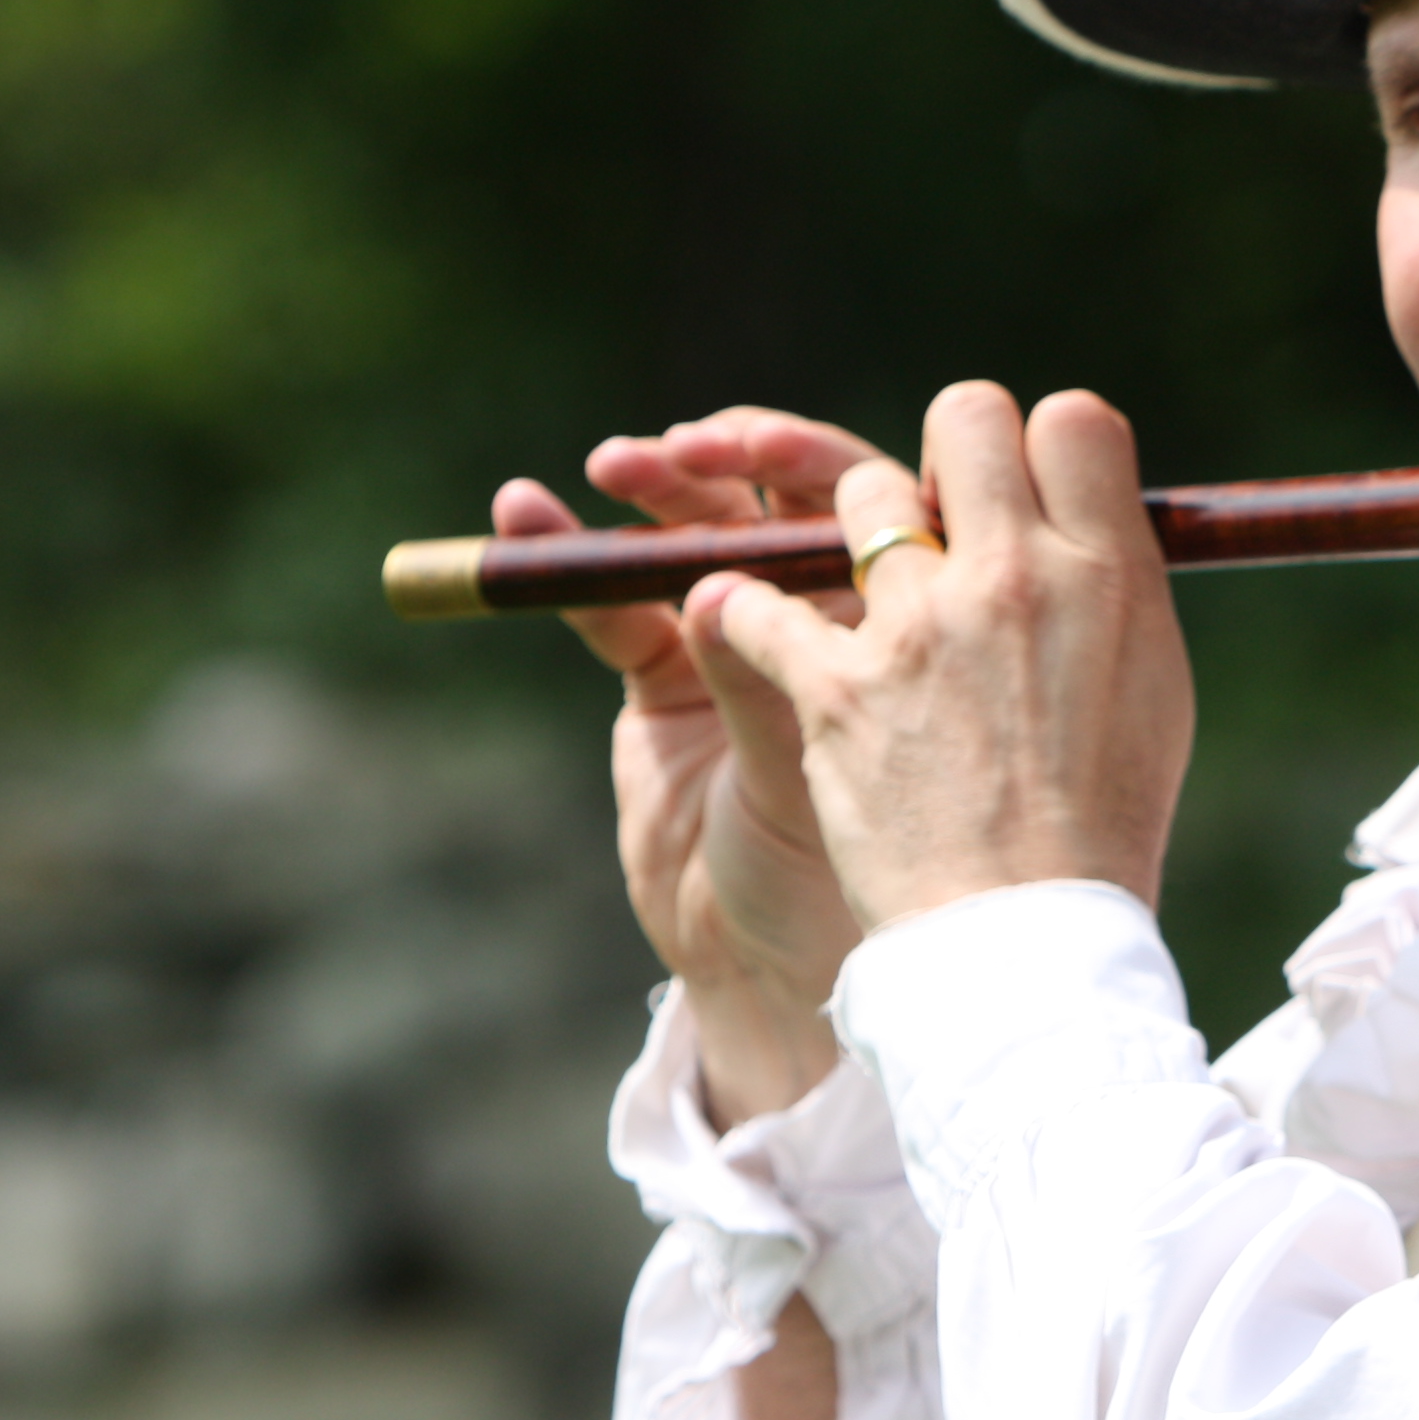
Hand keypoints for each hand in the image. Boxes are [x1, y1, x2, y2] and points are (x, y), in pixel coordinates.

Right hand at [495, 407, 885, 1126]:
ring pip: (692, 543)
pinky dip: (571, 562)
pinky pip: (615, 605)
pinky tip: (525, 514)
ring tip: (610, 468)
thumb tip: (713, 595)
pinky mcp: (664, 679)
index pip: (858, 504)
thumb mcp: (812, 771)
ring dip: (651, 496)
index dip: (807, 464)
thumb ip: (765, 682)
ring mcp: (739, 642)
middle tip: (677, 448)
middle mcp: (822, 616)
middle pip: (769, 503)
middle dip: (720, 463)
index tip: (756, 449)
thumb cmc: (839, 875)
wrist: (780, 971)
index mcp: (893, 617)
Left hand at [709, 383, 1195, 934]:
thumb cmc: (1104, 824)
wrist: (1032, 939)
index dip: (1042, 445)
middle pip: (964, 415)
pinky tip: (748, 627)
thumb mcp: (1153, 688)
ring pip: (857, 491)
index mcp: (1108, 574)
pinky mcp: (833, 687)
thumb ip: (1111, 589)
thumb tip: (1083, 527)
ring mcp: (917, 625)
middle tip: (940, 509)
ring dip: (855, 529)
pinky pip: (758, 603)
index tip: (1027, 490)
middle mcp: (1013, 576)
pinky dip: (744, 613)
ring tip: (862, 591)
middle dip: (947, 450)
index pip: (1074, 419)